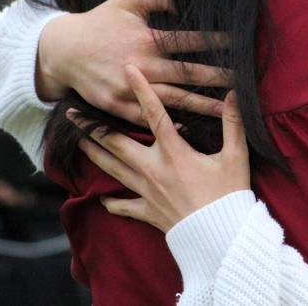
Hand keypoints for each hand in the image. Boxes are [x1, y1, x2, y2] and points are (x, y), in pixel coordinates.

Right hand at [37, 0, 230, 124]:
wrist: (62, 50)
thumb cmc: (101, 20)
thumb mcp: (129, 0)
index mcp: (145, 39)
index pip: (188, 40)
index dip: (215, 41)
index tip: (240, 43)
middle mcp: (140, 65)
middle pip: (187, 74)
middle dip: (217, 77)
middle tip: (246, 82)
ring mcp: (128, 88)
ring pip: (173, 100)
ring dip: (202, 106)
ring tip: (228, 111)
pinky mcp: (116, 106)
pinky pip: (147, 119)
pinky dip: (169, 124)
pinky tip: (192, 128)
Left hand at [70, 65, 249, 232]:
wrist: (220, 238)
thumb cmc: (229, 195)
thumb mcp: (235, 157)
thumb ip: (233, 123)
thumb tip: (232, 93)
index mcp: (174, 152)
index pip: (154, 113)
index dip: (142, 89)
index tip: (127, 69)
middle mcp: (153, 169)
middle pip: (115, 143)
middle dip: (92, 127)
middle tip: (71, 114)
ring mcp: (146, 192)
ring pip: (111, 169)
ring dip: (92, 154)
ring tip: (76, 142)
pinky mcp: (147, 212)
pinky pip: (123, 206)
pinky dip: (111, 201)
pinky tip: (101, 198)